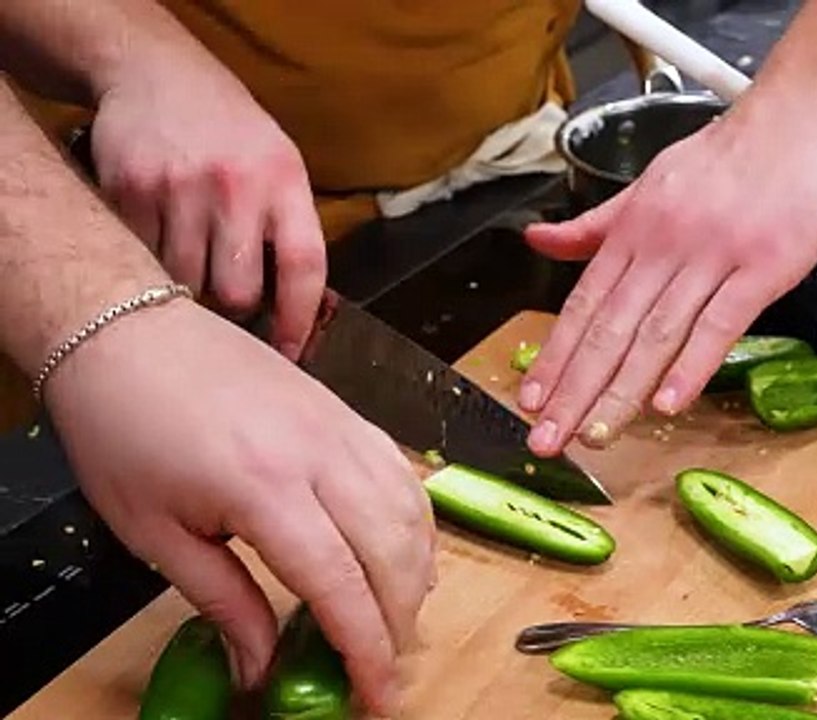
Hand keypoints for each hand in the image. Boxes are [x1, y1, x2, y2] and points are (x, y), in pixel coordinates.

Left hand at [43, 299, 434, 714]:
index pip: (339, 585)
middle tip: (382, 667)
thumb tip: (259, 666)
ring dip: (416, 574)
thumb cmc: (126, 427)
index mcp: (263, 488)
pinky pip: (403, 471)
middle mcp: (319, 453)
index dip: (364, 648)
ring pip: (411, 510)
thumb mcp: (154, 533)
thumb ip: (222, 602)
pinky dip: (417, 521)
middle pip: (391, 552)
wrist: (129, 333)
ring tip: (398, 618)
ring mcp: (341, 426)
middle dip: (397, 621)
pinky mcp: (346, 411)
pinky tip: (405, 551)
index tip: (374, 694)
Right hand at [90, 57, 324, 360]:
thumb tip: (301, 312)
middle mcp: (235, 186)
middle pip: (237, 293)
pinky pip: (141, 258)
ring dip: (188, 286)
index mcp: (284, 182)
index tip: (290, 356)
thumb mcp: (280, 164)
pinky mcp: (129, 190)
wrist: (156, 72)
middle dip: (233, 305)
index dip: (300, 321)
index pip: (304, 267)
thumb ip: (289, 227)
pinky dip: (148, 259)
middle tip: (226, 287)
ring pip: (185, 285)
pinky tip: (156, 233)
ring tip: (190, 256)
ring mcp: (179, 188)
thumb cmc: (231, 132)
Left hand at [519, 101, 816, 454]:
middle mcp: (664, 243)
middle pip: (610, 328)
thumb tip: (538, 240)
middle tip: (549, 436)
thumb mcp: (649, 183)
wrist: (799, 115)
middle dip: (575, 389)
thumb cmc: (730, 155)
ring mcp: (713, 256)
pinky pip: (720, 323)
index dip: (556, 357)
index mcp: (635, 227)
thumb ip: (594, 225)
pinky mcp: (763, 266)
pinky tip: (669, 403)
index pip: (584, 304)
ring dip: (622, 390)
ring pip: (657, 333)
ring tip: (596, 434)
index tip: (534, 399)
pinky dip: (692, 365)